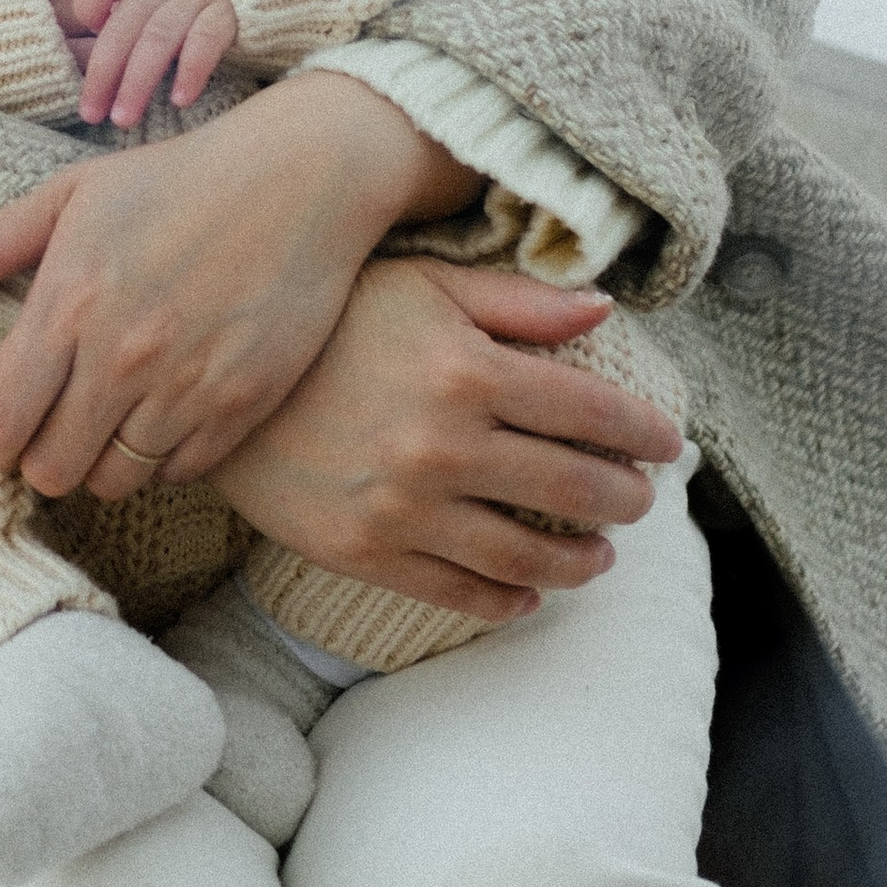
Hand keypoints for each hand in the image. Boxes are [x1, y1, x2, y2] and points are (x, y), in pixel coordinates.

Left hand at [0, 71, 482, 501]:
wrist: (302, 177)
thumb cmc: (179, 179)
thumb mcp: (74, 194)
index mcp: (69, 302)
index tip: (3, 426)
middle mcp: (123, 355)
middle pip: (51, 469)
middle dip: (42, 457)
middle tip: (58, 426)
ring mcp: (187, 385)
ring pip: (115, 481)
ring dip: (103, 462)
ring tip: (111, 421)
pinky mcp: (243, 403)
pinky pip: (179, 473)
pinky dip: (164, 458)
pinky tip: (165, 413)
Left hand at [64, 0, 238, 126]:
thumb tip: (94, 31)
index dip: (89, 3)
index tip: (89, 32)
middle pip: (125, 24)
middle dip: (104, 73)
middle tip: (91, 114)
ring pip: (158, 38)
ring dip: (138, 82)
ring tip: (124, 118)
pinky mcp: (230, 11)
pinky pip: (205, 41)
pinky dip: (191, 71)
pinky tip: (179, 100)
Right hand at [214, 259, 682, 628]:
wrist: (217, 386)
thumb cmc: (329, 322)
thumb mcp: (421, 285)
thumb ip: (516, 300)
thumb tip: (603, 307)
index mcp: (470, 371)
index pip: (592, 410)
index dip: (644, 431)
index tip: (670, 443)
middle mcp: (447, 445)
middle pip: (574, 487)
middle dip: (626, 498)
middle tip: (642, 499)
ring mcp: (407, 507)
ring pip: (527, 555)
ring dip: (580, 561)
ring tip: (600, 556)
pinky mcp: (367, 551)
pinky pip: (458, 592)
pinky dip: (506, 601)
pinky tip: (528, 595)